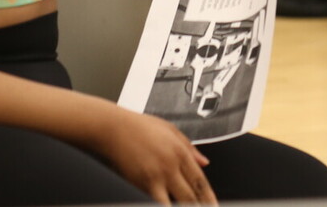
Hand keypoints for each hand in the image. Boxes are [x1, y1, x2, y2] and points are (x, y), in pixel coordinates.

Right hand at [97, 109, 214, 204]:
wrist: (113, 128)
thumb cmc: (138, 126)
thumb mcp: (170, 129)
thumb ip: (190, 147)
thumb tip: (204, 163)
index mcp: (180, 152)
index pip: (200, 182)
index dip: (209, 198)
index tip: (213, 206)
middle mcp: (170, 166)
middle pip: (190, 196)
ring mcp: (156, 177)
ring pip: (175, 203)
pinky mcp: (141, 184)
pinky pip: (155, 201)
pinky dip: (162, 203)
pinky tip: (165, 203)